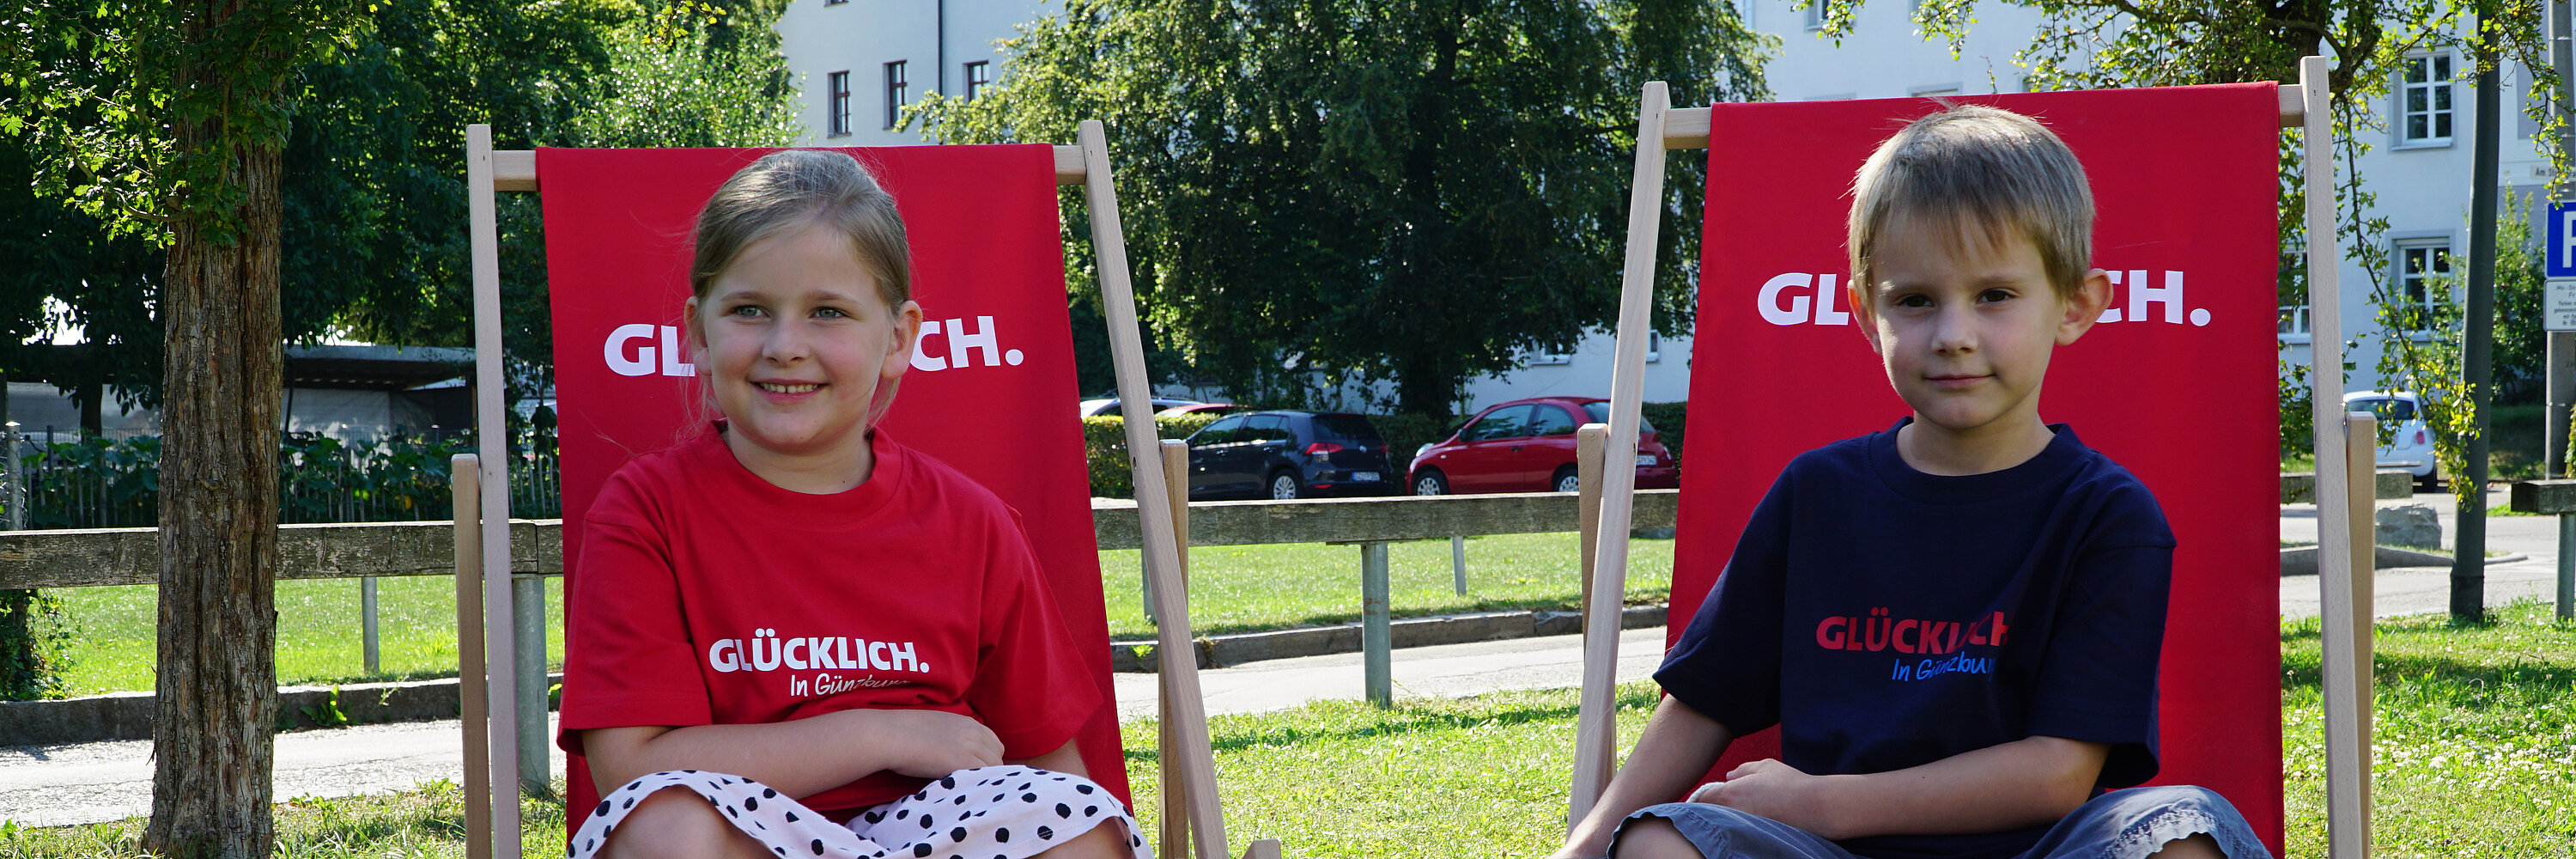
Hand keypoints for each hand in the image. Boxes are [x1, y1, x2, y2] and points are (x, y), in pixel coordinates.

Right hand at [855, 710, 1003, 777]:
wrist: (889, 735)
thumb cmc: (902, 732)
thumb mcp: (935, 726)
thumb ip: (951, 736)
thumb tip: (952, 751)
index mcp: (968, 722)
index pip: (994, 743)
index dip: (988, 758)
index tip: (978, 770)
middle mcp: (973, 732)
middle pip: (997, 756)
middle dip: (989, 771)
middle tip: (973, 784)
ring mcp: (969, 747)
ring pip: (993, 768)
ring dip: (984, 780)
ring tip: (969, 791)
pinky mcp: (962, 762)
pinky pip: (983, 776)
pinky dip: (978, 785)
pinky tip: (965, 793)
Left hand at [1688, 758, 1841, 837]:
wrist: (1814, 806)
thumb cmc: (1790, 783)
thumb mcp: (1766, 767)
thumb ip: (1743, 769)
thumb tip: (1728, 776)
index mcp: (1730, 793)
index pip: (1702, 798)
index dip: (1704, 797)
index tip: (1710, 797)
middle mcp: (1731, 812)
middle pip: (1710, 813)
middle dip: (1714, 808)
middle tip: (1727, 804)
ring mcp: (1742, 827)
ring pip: (1724, 822)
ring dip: (1727, 818)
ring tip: (1743, 812)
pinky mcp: (1754, 837)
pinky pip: (1739, 831)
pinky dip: (1741, 826)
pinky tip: (1754, 822)